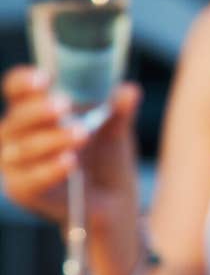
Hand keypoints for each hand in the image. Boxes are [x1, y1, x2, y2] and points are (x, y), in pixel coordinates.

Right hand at [0, 66, 142, 237]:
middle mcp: (16, 134)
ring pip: (26, 148)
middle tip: (65, 105)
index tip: (46, 78)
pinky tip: (70, 161)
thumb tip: (130, 90)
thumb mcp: (114, 129)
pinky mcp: (23, 190)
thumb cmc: (103, 154)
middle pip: (17, 118)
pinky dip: (51, 169)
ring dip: (53, 139)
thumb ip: (120, 110)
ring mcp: (15, 163)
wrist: (111, 196)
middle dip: (39, 111)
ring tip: (83, 133)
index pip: (17, 89)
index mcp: (32, 109)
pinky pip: (31, 180)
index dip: (25, 81)